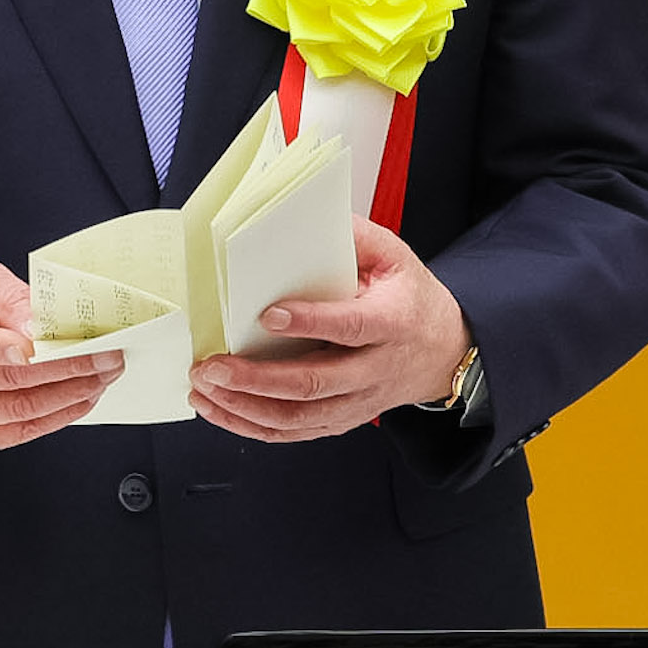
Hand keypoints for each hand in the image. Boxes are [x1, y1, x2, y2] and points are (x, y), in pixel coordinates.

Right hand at [0, 258, 119, 448]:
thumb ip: (8, 297)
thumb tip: (39, 326)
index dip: (6, 346)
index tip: (44, 345)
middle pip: (7, 378)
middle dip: (67, 367)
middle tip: (106, 354)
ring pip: (19, 408)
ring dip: (71, 394)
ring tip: (103, 375)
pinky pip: (20, 430)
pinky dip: (58, 415)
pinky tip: (82, 397)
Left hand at [188, 216, 470, 442]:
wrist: (443, 352)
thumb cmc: (410, 298)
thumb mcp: (395, 257)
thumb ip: (355, 237)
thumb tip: (307, 215)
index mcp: (391, 322)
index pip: (349, 328)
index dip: (309, 323)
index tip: (267, 315)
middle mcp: (374, 370)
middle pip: (314, 383)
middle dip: (257, 379)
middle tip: (213, 365)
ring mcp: (357, 402)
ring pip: (299, 417)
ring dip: (245, 407)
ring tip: (204, 388)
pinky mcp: (342, 420)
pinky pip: (294, 432)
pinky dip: (253, 426)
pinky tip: (220, 410)